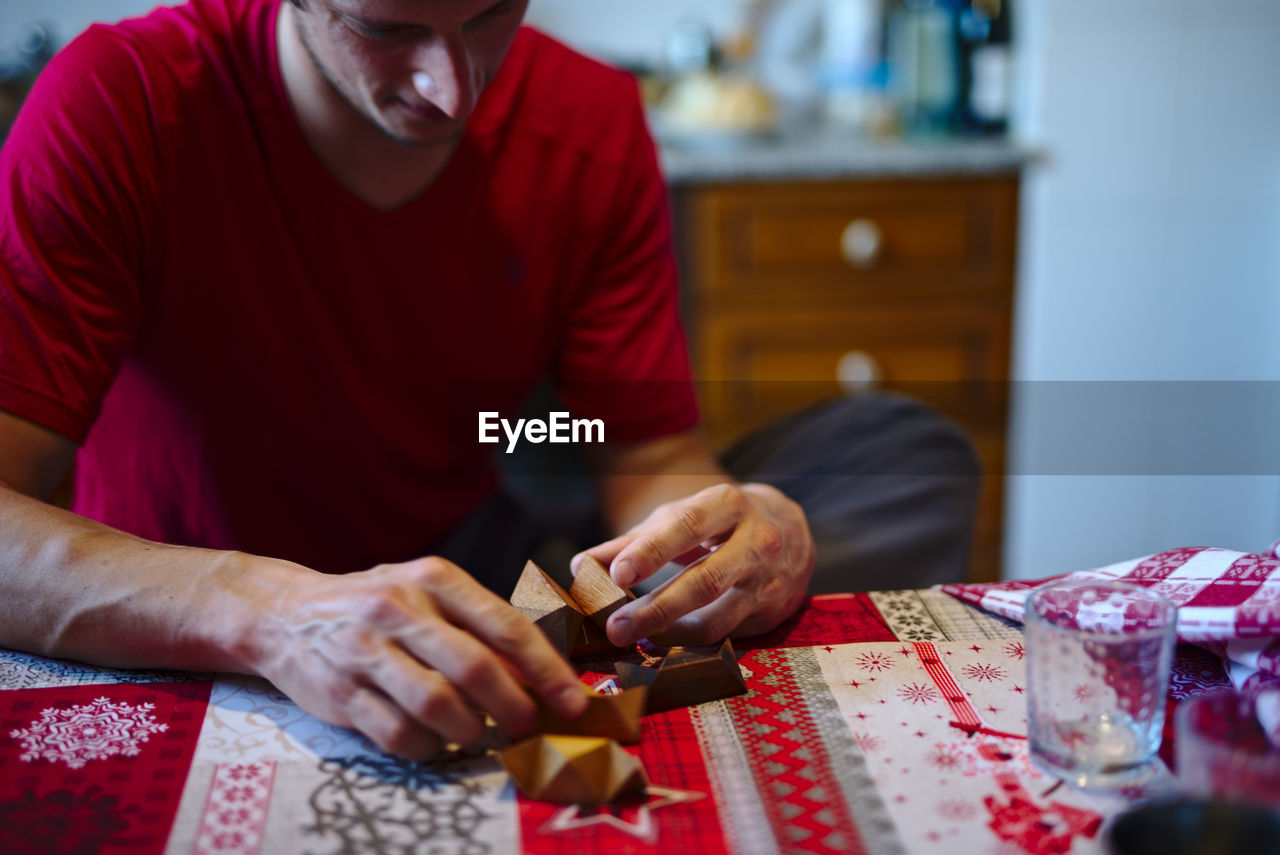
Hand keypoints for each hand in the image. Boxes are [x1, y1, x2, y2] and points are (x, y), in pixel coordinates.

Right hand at [253, 557, 587, 759]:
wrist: (283, 613)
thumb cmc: (376, 605)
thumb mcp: (427, 592)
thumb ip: (478, 625)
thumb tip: (539, 675)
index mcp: (433, 578)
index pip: (504, 625)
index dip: (546, 669)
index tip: (573, 699)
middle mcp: (398, 608)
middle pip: (475, 668)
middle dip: (515, 707)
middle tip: (531, 727)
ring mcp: (365, 650)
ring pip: (437, 705)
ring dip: (471, 731)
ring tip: (480, 734)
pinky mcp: (340, 691)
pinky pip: (399, 734)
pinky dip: (428, 748)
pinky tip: (435, 742)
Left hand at [574, 483, 814, 646]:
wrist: (788, 527)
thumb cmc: (719, 521)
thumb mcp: (681, 517)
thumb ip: (633, 541)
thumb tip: (581, 566)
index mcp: (728, 505)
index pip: (687, 526)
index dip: (651, 552)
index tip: (617, 574)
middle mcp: (757, 541)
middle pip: (704, 580)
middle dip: (656, 609)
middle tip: (615, 628)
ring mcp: (769, 580)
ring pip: (718, 619)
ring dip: (672, 635)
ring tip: (638, 639)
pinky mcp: (773, 612)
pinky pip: (728, 636)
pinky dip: (693, 644)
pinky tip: (667, 645)